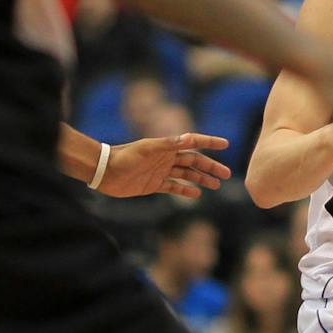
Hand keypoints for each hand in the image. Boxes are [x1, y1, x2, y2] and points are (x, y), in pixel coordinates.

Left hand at [98, 132, 231, 199]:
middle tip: (227, 174)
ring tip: (216, 185)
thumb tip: (190, 138)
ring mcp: (161, 171)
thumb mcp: (147, 148)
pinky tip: (196, 194)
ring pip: (187, 175)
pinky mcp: (154, 185)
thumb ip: (168, 143)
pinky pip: (174, 187)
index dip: (209, 143)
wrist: (105, 172)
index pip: (193, 143)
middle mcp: (167, 158)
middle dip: (211, 167)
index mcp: (167, 147)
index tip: (226, 144)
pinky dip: (185, 191)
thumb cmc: (125, 157)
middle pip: (194, 161)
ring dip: (202, 179)